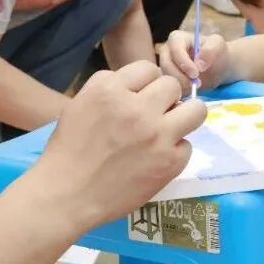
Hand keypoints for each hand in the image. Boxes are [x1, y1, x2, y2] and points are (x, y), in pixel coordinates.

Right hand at [36, 62, 205, 227]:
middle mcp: (137, 108)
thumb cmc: (69, 148)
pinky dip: (175, 150)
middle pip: (172, 85)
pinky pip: (187, 145)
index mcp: (111, 90)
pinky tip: (158, 158)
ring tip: (170, 128)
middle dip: (164, 97)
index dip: (145, 82)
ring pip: (196, 110)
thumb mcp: (81, 102)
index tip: (140, 96)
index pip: (149, 68)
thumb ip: (110, 85)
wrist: (67, 194)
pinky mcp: (169, 162)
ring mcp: (157, 136)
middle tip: (154, 114)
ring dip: (184, 116)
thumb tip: (140, 82)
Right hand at [159, 30, 230, 95]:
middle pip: (166, 65)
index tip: (196, 74)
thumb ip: (211, 49)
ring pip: (166, 78)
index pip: (174, 49)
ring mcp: (165, 66)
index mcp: (176, 38)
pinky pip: (168, 88)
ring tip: (195, 87)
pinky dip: (178, 92)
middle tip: (196, 85)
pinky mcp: (168, 80)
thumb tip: (199, 64)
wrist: (218, 68)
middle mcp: (167, 51)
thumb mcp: (219, 45)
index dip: (183, 62)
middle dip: (180, 76)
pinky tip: (190, 92)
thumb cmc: (217, 53)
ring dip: (180, 85)